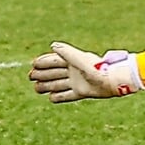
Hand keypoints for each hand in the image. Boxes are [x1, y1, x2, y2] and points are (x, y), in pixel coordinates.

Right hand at [29, 42, 143, 102]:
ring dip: (47, 86)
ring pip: (58, 84)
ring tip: (36, 89)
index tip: (33, 64)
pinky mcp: (82, 92)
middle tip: (30, 77)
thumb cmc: (98, 69)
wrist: (114, 81)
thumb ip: (67, 53)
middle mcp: (74, 71)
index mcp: (73, 61)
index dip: (43, 62)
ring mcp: (78, 82)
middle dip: (42, 74)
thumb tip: (53, 45)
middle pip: (54, 73)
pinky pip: (67, 95)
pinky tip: (50, 99)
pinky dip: (59, 97)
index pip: (54, 61)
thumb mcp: (80, 60)